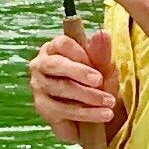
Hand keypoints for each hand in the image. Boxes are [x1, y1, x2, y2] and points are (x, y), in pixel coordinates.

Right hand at [28, 26, 120, 143]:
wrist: (94, 113)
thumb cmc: (96, 84)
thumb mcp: (103, 68)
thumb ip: (101, 52)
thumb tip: (102, 33)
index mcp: (55, 48)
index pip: (61, 43)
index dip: (79, 53)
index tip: (96, 63)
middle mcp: (41, 64)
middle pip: (55, 64)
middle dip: (79, 72)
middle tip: (100, 81)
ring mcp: (39, 86)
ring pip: (60, 87)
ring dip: (88, 95)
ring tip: (109, 102)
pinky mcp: (42, 107)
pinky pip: (62, 109)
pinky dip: (85, 112)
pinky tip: (103, 115)